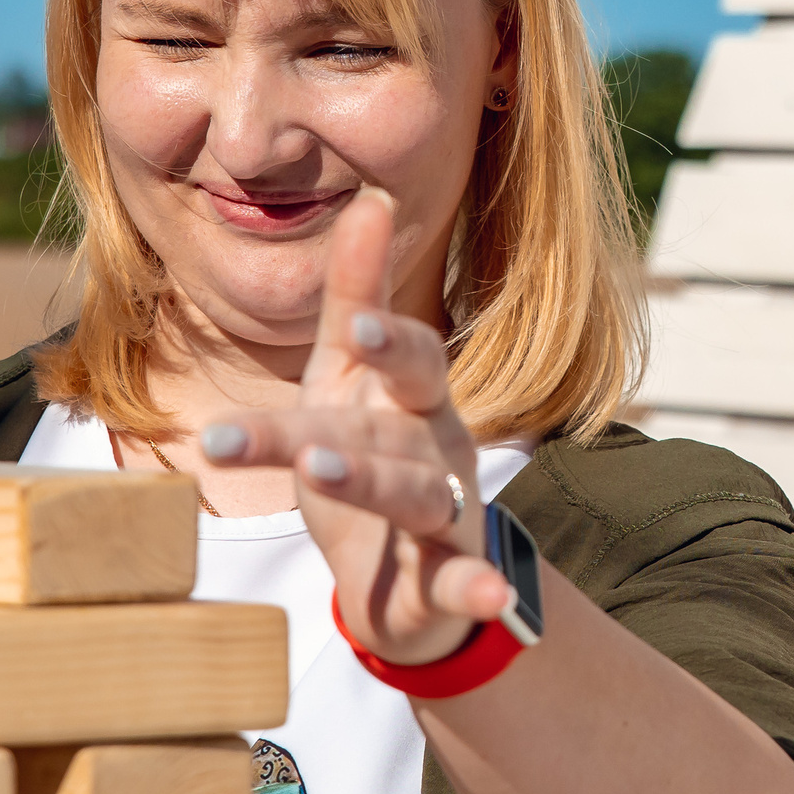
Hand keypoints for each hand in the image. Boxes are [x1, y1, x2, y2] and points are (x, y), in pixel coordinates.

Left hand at [200, 190, 512, 662]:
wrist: (410, 579)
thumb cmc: (372, 455)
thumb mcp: (350, 378)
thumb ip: (359, 295)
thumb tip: (372, 197)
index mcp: (412, 400)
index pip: (410, 362)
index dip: (390, 342)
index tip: (360, 327)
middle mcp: (436, 450)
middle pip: (384, 435)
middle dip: (335, 435)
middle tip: (298, 438)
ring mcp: (444, 517)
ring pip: (413, 498)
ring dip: (373, 486)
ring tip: (322, 474)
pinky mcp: (443, 583)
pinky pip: (462, 583)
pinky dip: (479, 589)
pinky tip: (494, 596)